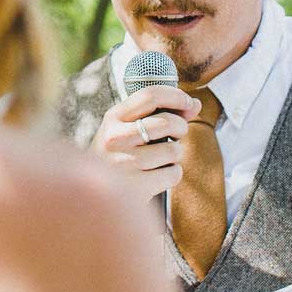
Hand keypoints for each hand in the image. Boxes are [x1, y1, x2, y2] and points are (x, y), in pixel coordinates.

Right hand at [92, 87, 200, 201]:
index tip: (189, 104)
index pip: (150, 96)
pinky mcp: (135, 188)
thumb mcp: (127, 129)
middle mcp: (115, 138)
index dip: (177, 96)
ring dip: (175, 155)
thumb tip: (196, 104)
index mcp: (113, 118)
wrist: (95, 195)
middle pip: (167, 122)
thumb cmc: (118, 156)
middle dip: (181, 127)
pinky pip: (173, 174)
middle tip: (176, 136)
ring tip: (161, 159)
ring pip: (174, 150)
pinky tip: (158, 176)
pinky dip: (172, 174)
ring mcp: (124, 163)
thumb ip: (159, 113)